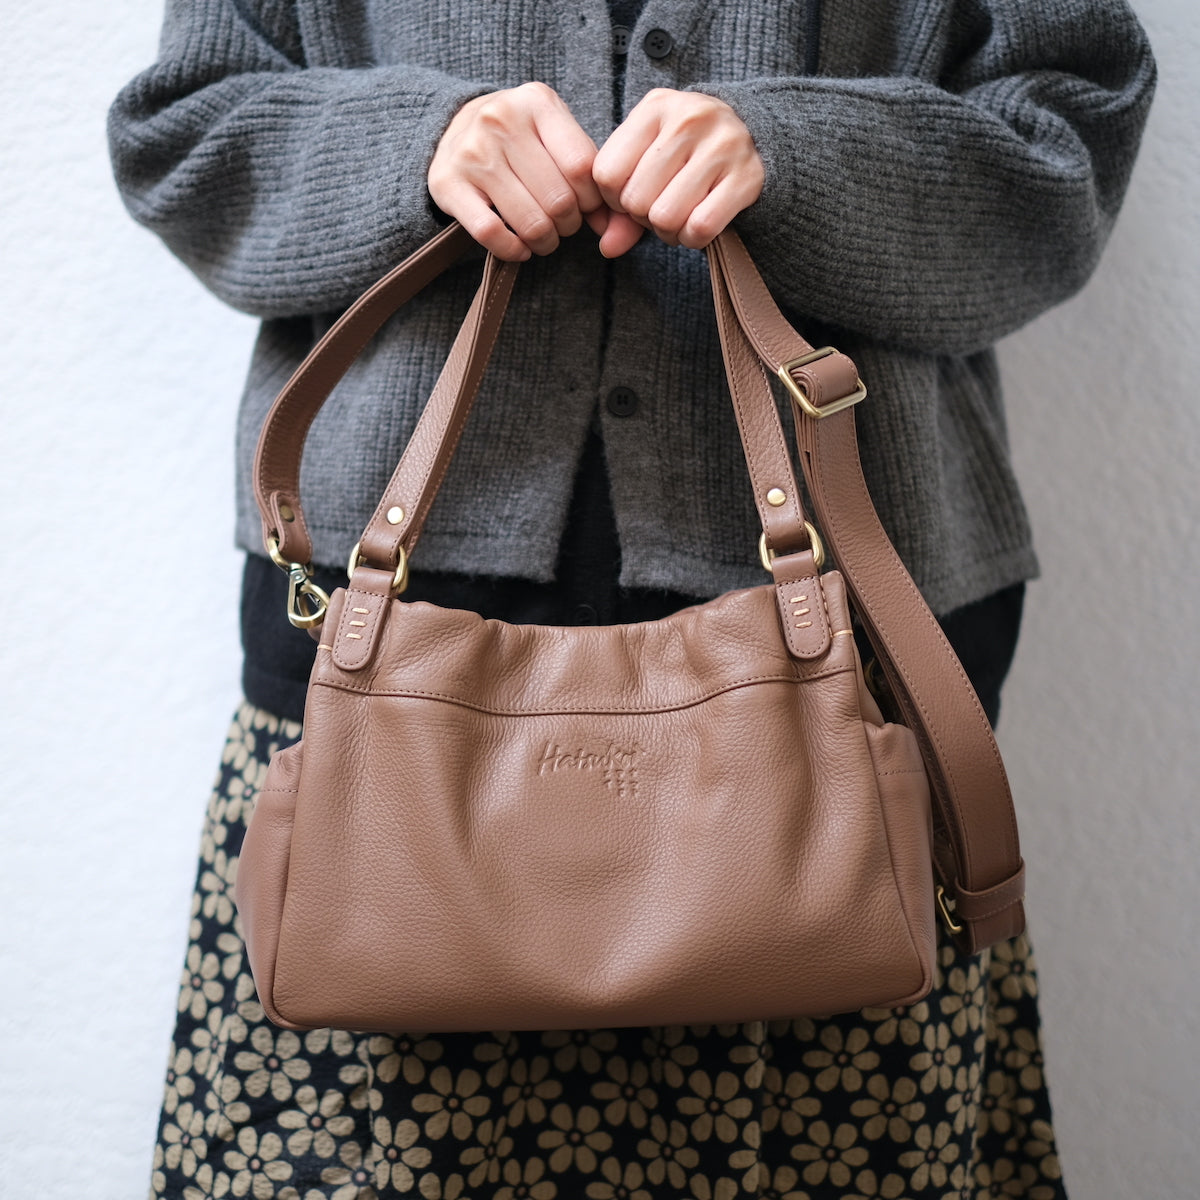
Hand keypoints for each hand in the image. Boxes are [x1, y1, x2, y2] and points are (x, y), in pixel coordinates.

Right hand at [428, 82, 641, 260]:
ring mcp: (472, 153)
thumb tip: (614, 228)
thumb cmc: (518, 138)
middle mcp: (501, 121)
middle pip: (559, 200)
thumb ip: (588, 175)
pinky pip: (492, 234)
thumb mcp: (555, 137)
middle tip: (564, 224)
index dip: (592, 200)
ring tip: (544, 237)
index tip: (586, 207)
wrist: (452, 127)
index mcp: (537, 102)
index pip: (582, 168)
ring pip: (530, 221)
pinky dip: (513, 250)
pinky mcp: (448, 184)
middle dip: (569, 225)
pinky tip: (520, 248)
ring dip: (545, 242)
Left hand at [592, 89, 763, 257]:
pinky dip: (692, 239)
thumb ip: (620, 201)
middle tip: (661, 207)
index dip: (614, 199)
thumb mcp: (648, 157)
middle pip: (635, 200)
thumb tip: (609, 248)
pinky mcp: (746, 177)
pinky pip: (700, 228)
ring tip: (680, 217)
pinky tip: (698, 225)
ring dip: (668, 232)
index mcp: (656, 107)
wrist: (755, 133)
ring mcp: (721, 146)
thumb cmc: (688, 150)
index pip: (606, 173)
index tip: (634, 194)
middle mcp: (689, 119)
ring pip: (665, 217)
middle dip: (643, 217)